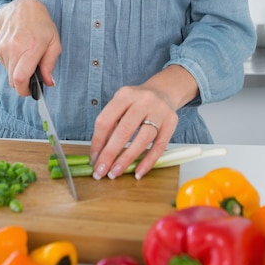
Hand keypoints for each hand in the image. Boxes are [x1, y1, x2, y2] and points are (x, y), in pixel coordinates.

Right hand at [0, 0, 60, 95]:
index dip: (25, 90)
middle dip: (23, 84)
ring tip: (26, 58)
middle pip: (13, 80)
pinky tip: (19, 52)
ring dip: (18, 72)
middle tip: (32, 77)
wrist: (22, 8)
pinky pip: (5, 65)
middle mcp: (14, 48)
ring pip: (9, 73)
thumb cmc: (41, 24)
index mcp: (31, 47)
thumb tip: (48, 82)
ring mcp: (4, 48)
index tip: (31, 91)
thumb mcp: (54, 42)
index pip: (21, 78)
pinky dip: (12, 64)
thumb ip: (50, 64)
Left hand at [89, 65, 197, 179]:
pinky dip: (148, 161)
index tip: (93, 159)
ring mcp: (159, 111)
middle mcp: (143, 100)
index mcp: (125, 95)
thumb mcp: (121, 104)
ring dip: (127, 159)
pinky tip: (138, 172)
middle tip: (101, 171)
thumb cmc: (137, 102)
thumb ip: (111, 124)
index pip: (106, 120)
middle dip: (110, 154)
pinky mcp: (171, 122)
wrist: (164, 91)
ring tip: (116, 172)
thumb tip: (99, 153)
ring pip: (143, 139)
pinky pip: (160, 146)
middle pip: (124, 130)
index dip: (97, 141)